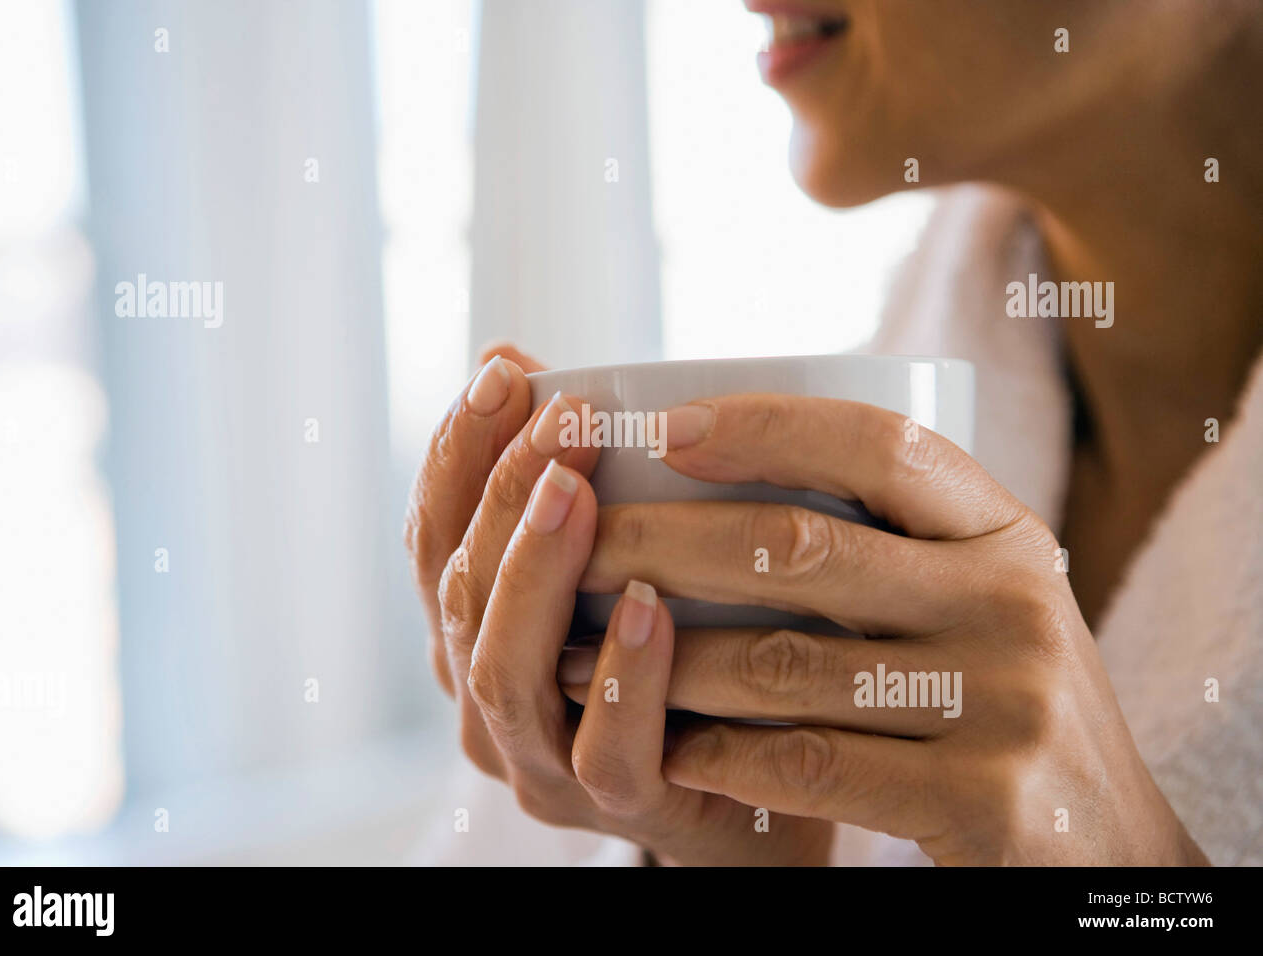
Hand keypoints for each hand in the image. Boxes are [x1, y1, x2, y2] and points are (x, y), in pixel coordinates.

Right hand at [404, 348, 830, 864]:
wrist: (762, 798)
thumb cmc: (685, 659)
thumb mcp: (620, 559)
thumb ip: (570, 476)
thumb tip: (519, 360)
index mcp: (477, 637)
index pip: (434, 541)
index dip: (455, 457)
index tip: (502, 375)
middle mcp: (490, 703)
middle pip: (461, 594)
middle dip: (502, 494)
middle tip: (563, 415)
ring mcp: (547, 765)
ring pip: (506, 672)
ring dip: (535, 572)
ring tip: (576, 489)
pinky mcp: (628, 809)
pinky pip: (607, 749)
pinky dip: (619, 676)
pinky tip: (648, 607)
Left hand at [561, 393, 1207, 865]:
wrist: (1101, 842)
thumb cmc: (1002, 699)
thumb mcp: (978, 599)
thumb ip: (892, 542)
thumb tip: (716, 461)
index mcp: (1006, 535)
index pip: (880, 444)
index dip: (766, 425)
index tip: (666, 427)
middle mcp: (1013, 604)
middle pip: (800, 545)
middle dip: (664, 542)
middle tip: (580, 546)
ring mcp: (1003, 704)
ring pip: (781, 663)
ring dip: (661, 659)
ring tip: (576, 653)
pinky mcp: (980, 800)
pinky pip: (806, 764)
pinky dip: (718, 752)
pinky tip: (667, 744)